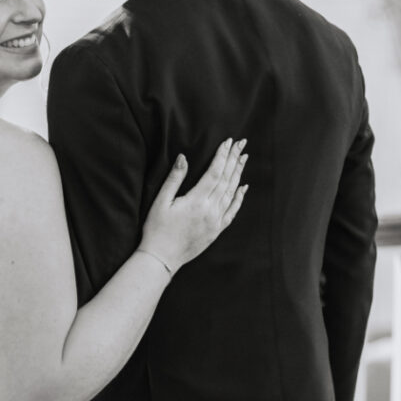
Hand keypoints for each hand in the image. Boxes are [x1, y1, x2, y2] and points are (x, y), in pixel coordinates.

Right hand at [140, 139, 247, 273]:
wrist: (162, 258)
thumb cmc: (157, 229)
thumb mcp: (161, 201)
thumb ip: (174, 179)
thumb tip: (183, 157)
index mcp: (196, 201)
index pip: (214, 172)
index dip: (222, 156)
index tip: (228, 142)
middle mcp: (210, 210)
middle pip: (226, 180)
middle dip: (234, 160)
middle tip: (241, 144)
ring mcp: (216, 221)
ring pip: (232, 193)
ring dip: (238, 174)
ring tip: (243, 158)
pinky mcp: (216, 230)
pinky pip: (232, 211)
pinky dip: (239, 198)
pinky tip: (243, 187)